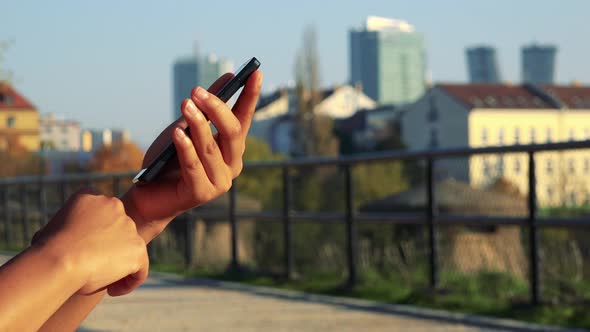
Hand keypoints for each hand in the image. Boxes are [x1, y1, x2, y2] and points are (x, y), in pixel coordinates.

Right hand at [32, 189, 148, 296]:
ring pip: (129, 248)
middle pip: (118, 229)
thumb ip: (71, 228)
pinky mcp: (137, 246)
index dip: (96, 233)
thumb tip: (75, 240)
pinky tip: (113, 290)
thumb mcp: (53, 229)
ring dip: (119, 265)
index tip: (85, 250)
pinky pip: (140, 267)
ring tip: (102, 281)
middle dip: (109, 248)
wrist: (59, 260)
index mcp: (90, 196)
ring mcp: (128, 225)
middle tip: (94, 267)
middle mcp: (113, 205)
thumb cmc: (48, 251)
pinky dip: (130, 280)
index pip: (100, 213)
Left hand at [123, 70, 262, 240]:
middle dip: (217, 109)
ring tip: (184, 104)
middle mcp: (232, 165)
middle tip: (197, 91)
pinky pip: (193, 166)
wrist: (148, 194)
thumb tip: (228, 77)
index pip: (244, 118)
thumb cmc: (169, 158)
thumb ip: (206, 107)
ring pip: (212, 147)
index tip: (256, 71)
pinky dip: (185, 148)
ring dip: (197, 124)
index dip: (250, 95)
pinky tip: (177, 133)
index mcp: (232, 148)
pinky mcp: (202, 194)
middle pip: (233, 132)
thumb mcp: (187, 126)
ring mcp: (220, 182)